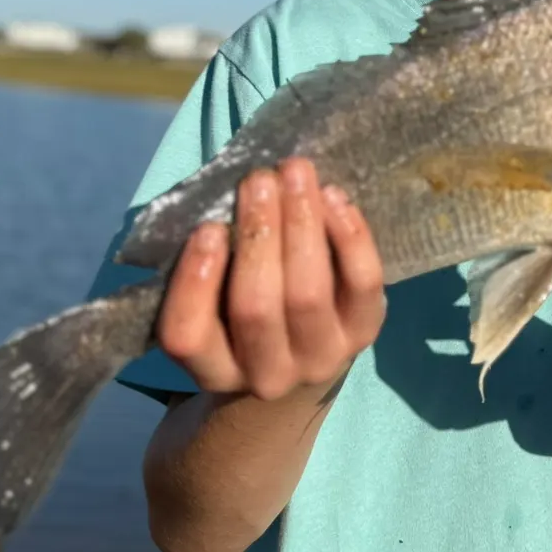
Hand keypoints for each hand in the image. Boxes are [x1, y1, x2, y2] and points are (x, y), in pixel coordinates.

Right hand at [157, 158, 385, 399]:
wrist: (306, 362)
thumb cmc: (246, 318)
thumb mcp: (216, 309)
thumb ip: (210, 267)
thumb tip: (226, 196)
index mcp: (214, 370)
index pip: (188, 336)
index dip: (195, 281)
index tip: (207, 227)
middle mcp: (267, 376)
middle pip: (257, 306)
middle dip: (257, 233)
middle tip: (258, 179)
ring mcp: (320, 359)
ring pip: (308, 293)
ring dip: (301, 223)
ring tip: (295, 174)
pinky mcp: (364, 335)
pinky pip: (362, 284)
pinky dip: (349, 236)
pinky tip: (334, 197)